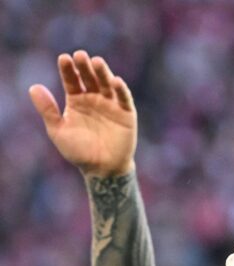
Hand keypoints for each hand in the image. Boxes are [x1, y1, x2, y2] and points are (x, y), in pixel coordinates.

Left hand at [29, 50, 135, 176]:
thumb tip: (33, 87)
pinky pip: (124, 98)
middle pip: (89, 78)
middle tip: (80, 55)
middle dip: (85, 66)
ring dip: (103, 72)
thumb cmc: (79, 152)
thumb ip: (47, 110)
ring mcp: (111, 105)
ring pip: (107, 84)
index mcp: (77, 101)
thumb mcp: (58, 132)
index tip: (64, 59)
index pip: (72, 80)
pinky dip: (121, 89)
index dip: (68, 70)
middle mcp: (94, 99)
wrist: (102, 169)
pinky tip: (115, 81)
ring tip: (96, 62)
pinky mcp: (127, 113)